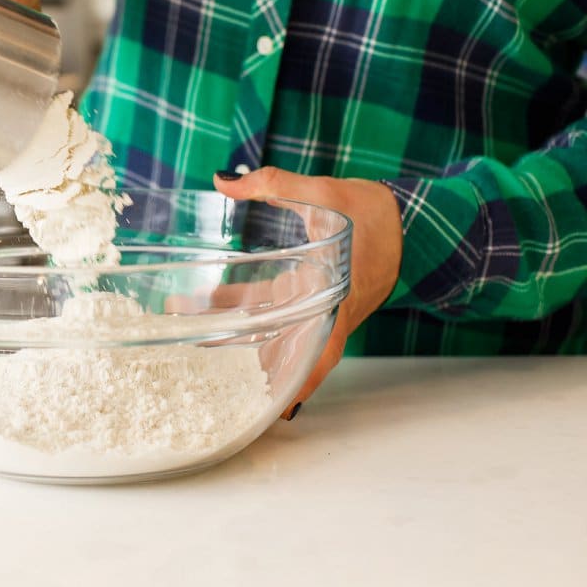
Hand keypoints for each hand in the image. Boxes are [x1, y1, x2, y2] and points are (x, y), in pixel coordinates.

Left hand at [213, 168, 402, 416]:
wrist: (403, 220)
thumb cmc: (372, 213)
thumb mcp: (325, 193)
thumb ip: (276, 184)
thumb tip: (225, 180)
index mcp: (337, 296)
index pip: (321, 349)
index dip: (301, 379)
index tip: (281, 405)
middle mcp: (324, 311)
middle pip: (281, 347)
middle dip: (239, 354)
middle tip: (192, 346)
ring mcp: (313, 307)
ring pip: (269, 330)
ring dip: (230, 331)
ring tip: (183, 319)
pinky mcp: (305, 297)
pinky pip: (271, 313)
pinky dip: (240, 312)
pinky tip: (205, 302)